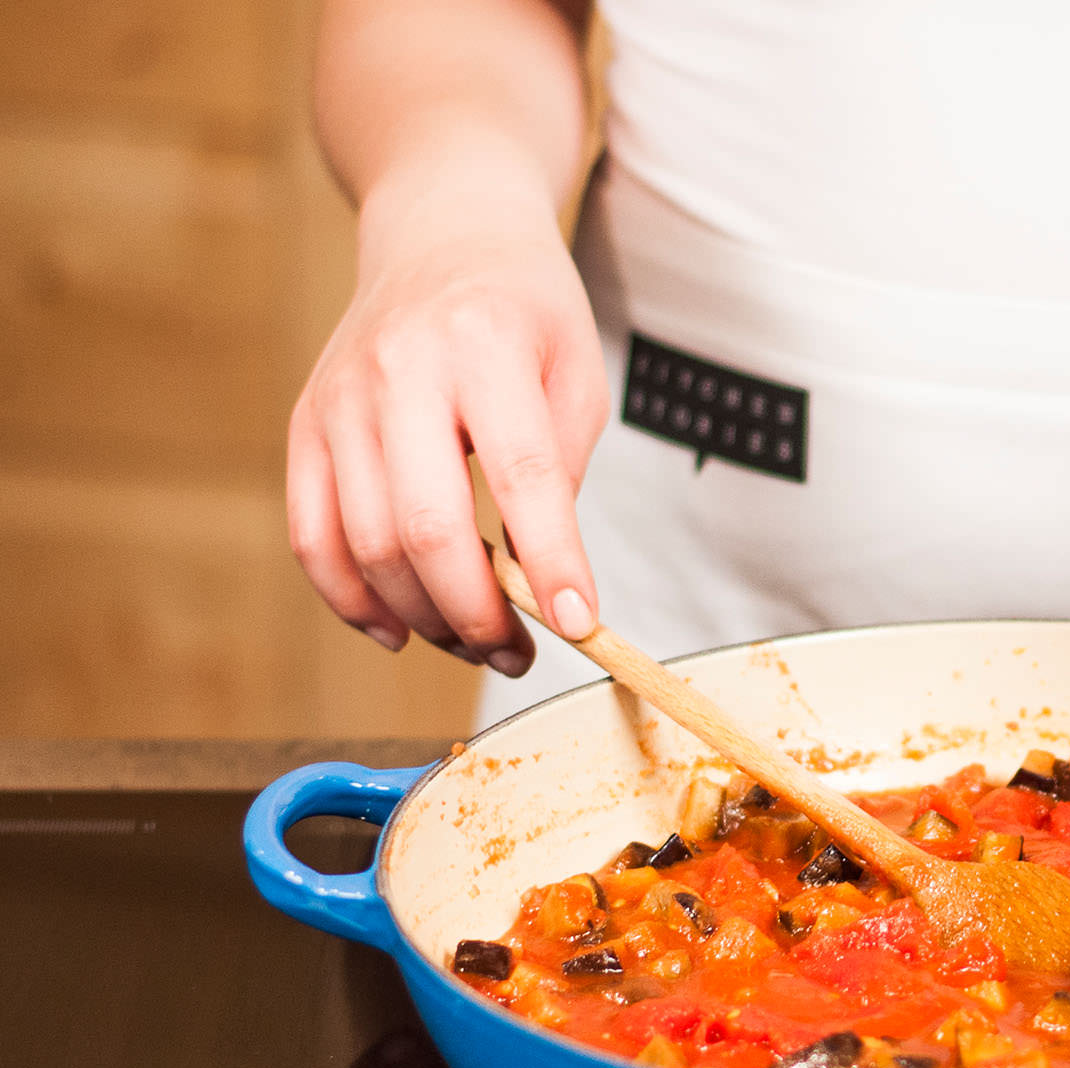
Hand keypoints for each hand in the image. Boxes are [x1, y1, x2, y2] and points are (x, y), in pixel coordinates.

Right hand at [287, 142, 607, 674]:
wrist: (442, 228)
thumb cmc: (526, 308)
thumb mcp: (575, 370)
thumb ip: (562, 470)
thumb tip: (542, 584)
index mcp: (486, 345)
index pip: (523, 477)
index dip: (551, 563)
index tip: (580, 624)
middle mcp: (401, 369)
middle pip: (427, 526)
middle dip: (478, 614)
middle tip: (520, 654)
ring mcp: (341, 397)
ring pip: (367, 544)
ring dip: (424, 619)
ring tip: (477, 644)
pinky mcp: (305, 423)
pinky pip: (311, 535)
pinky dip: (351, 599)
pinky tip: (399, 630)